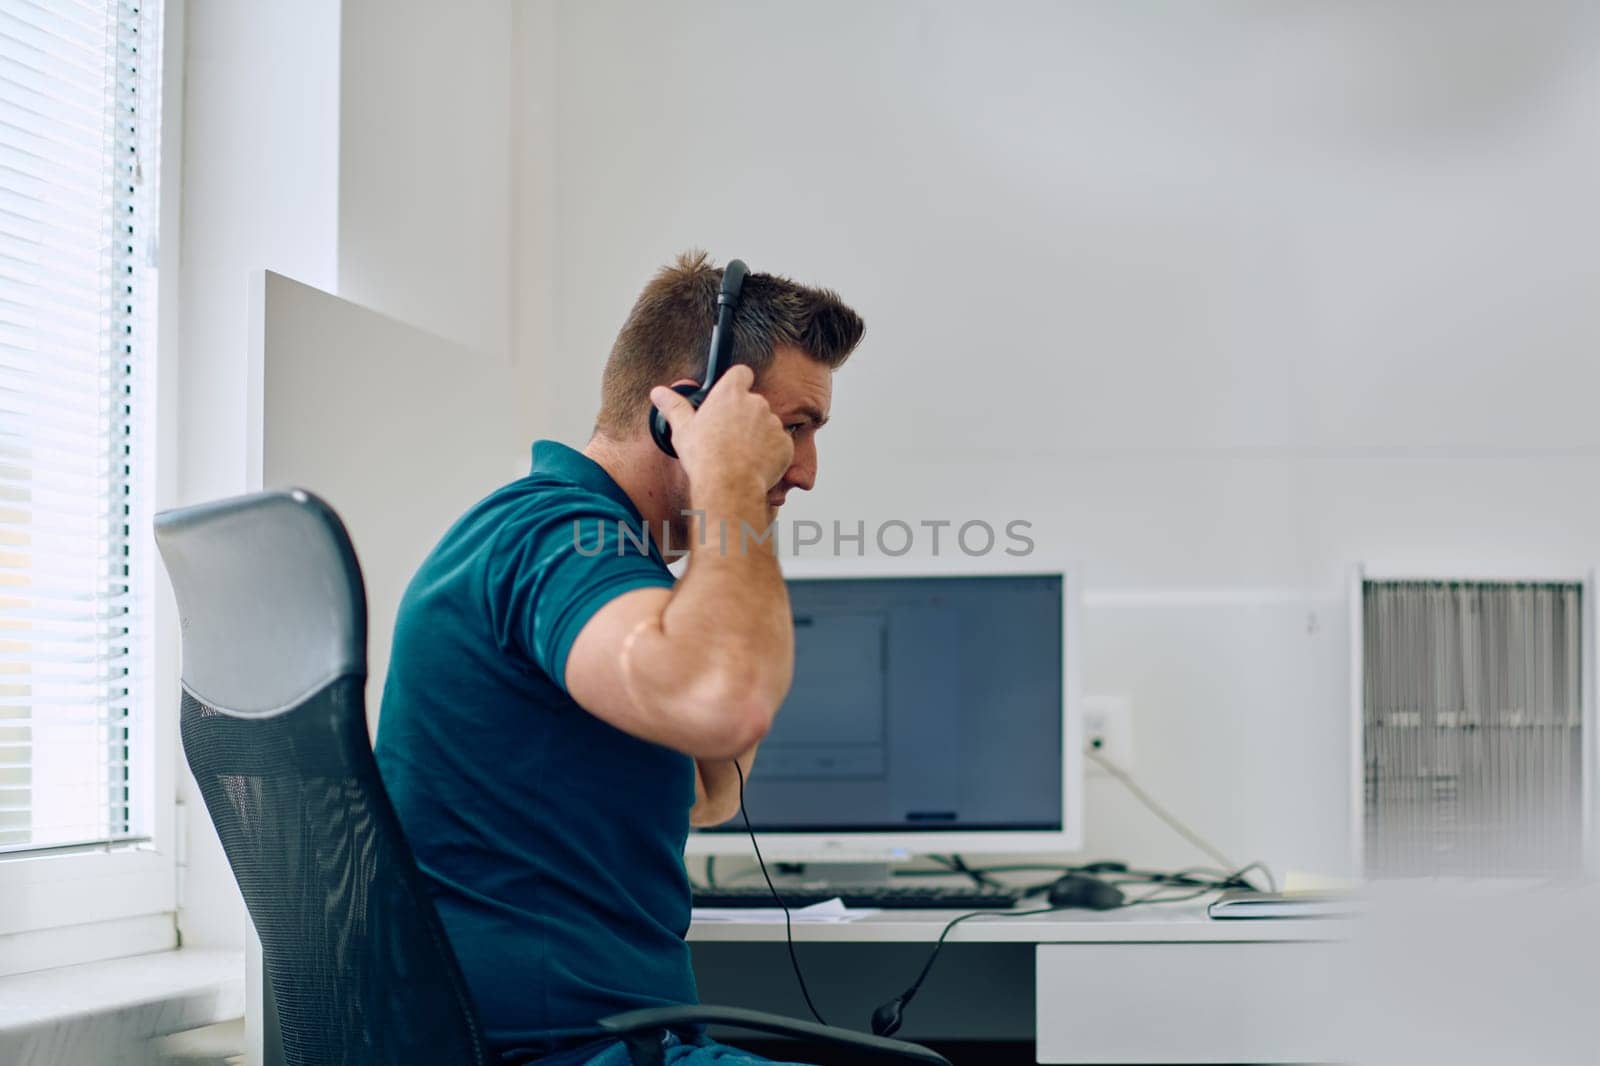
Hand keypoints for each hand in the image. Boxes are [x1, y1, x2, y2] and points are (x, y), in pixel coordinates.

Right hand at [651, 366, 792, 494]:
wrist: (729, 485)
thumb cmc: (705, 457)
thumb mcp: (683, 429)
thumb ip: (674, 407)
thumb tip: (658, 393)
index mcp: (730, 393)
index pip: (741, 373)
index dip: (737, 383)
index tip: (730, 395)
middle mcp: (756, 402)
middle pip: (753, 402)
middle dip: (745, 416)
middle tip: (729, 436)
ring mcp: (773, 423)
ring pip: (767, 424)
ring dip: (758, 435)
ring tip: (740, 455)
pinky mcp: (785, 443)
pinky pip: (779, 444)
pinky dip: (771, 453)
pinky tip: (754, 465)